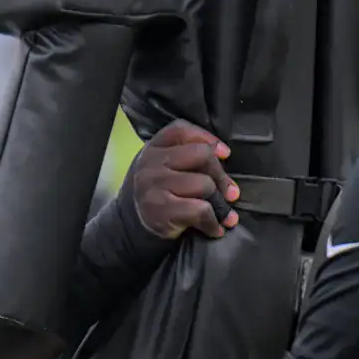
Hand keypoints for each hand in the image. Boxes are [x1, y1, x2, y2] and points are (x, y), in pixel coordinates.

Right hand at [132, 120, 239, 239]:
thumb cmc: (156, 193)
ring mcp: (155, 185)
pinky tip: (214, 228)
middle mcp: (151, 163)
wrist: (128, 226)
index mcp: (153, 147)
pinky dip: (213, 222)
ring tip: (222, 213)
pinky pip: (200, 209)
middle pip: (201, 155)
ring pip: (204, 184)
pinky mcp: (161, 209)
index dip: (207, 138)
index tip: (224, 154)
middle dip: (221, 175)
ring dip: (219, 202)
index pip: (182, 129)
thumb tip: (223, 155)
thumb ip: (184, 154)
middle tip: (230, 192)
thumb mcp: (160, 166)